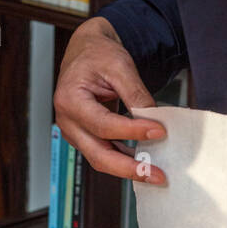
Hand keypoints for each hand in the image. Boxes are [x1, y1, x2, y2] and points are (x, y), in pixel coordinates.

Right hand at [53, 16, 166, 182]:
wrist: (87, 52)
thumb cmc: (97, 55)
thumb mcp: (120, 66)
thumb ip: (136, 93)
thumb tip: (153, 119)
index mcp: (70, 99)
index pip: (104, 125)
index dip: (132, 132)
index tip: (158, 131)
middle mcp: (68, 121)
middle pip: (98, 155)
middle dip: (129, 168)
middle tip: (156, 175)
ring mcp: (75, 132)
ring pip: (101, 160)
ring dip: (129, 169)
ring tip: (154, 174)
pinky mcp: (86, 137)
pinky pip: (105, 154)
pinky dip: (125, 161)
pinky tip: (144, 163)